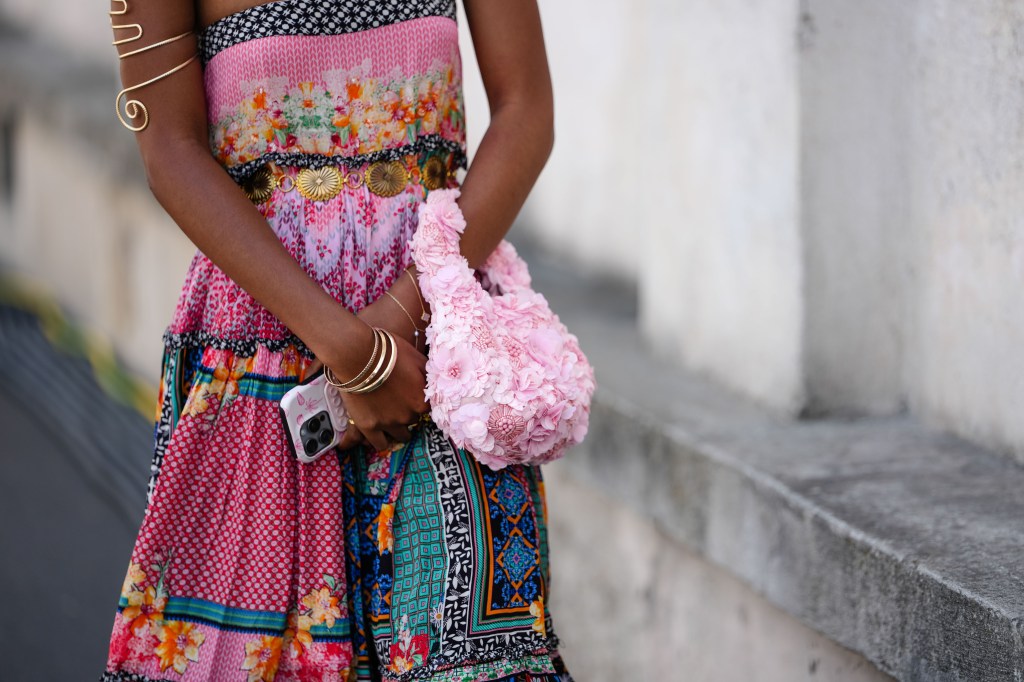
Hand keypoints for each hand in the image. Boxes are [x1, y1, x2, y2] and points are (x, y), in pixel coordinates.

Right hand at [331, 333, 428, 450]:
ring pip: (400, 435)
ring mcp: (389, 423)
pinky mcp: (369, 427)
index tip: (412, 397)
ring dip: (397, 428)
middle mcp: (409, 415)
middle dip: (408, 412)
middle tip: (398, 402)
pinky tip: (380, 434)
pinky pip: (380, 444)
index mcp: (422, 400)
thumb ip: (429, 376)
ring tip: (389, 417)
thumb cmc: (390, 352)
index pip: (429, 410)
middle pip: (414, 420)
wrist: (359, 354)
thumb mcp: (418, 359)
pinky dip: (382, 440)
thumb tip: (437, 385)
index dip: (419, 402)